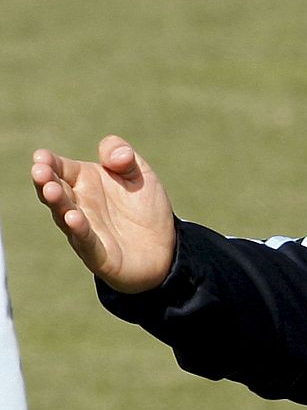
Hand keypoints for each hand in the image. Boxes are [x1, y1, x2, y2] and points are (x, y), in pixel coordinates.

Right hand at [32, 136, 177, 292]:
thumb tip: (118, 155)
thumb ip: (125, 157)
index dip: (49, 162)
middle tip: (40, 171)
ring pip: (65, 215)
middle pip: (55, 191)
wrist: (163, 248)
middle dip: (46, 181)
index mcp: (84, 181)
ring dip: (58, 203)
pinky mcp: (98, 254)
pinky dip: (79, 230)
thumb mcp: (140, 175)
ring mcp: (84, 230)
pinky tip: (73, 218)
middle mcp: (78, 205)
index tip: (41, 156)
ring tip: (51, 190)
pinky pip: (86, 241)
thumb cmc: (143, 208)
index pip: (61, 168)